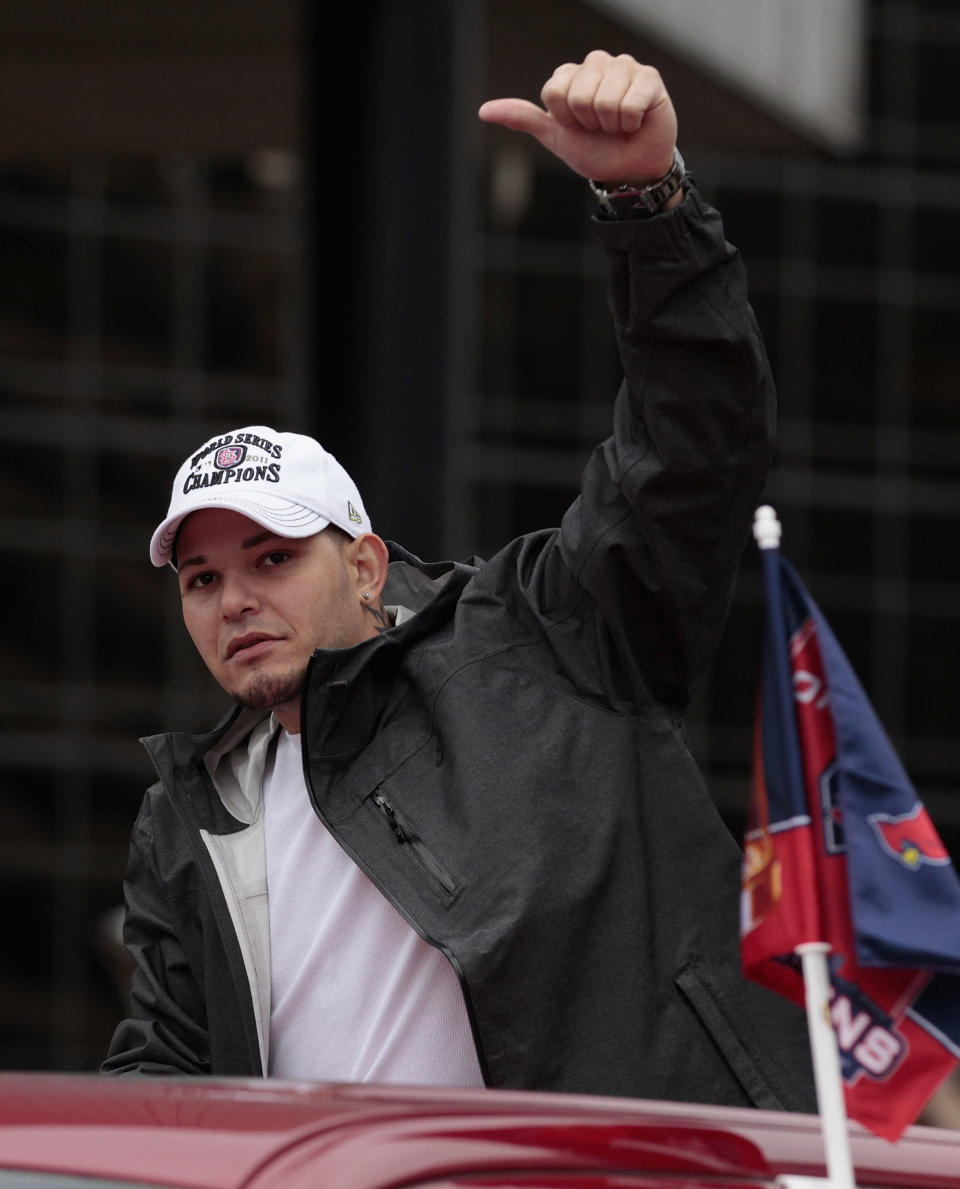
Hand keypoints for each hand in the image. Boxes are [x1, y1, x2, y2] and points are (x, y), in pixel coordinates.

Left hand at [478, 50, 676, 185]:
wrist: (629, 171)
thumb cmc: (595, 152)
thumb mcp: (555, 137)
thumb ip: (523, 119)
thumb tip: (484, 111)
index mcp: (570, 75)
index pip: (554, 92)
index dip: (566, 118)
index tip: (578, 127)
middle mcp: (596, 64)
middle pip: (578, 94)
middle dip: (589, 122)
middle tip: (601, 127)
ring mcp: (624, 67)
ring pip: (604, 100)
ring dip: (611, 124)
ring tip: (619, 125)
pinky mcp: (649, 78)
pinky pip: (630, 102)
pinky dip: (631, 122)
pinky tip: (636, 121)